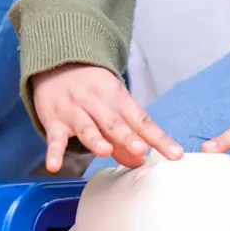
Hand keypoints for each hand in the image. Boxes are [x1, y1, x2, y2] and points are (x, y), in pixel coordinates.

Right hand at [30, 63, 182, 173]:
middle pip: (115, 123)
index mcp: (118, 99)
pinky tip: (54, 166)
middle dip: (127, 137)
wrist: (59, 64)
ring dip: (95, 139)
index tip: (176, 154)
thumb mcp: (114, 105)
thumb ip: (127, 135)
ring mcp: (74, 112)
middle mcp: (97, 104)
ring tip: (105, 151)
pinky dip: (53, 152)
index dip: (159, 138)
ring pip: (86, 127)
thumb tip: (140, 161)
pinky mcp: (54, 121)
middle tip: (141, 150)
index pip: (142, 121)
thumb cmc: (93, 90)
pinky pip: (54, 139)